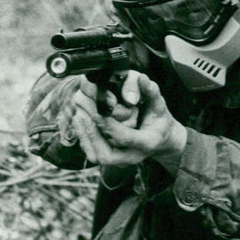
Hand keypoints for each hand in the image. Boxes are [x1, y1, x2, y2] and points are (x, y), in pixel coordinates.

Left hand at [72, 72, 186, 173]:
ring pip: (96, 156)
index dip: (109, 124)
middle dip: (92, 134)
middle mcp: (133, 156)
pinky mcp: (110, 159)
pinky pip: (92, 154)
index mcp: (148, 142)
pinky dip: (84, 137)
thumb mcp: (158, 102)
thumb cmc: (158, 118)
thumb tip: (142, 79)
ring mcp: (120, 161)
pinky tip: (79, 119)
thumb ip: (150, 91)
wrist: (160, 137)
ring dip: (85, 135)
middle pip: (107, 155)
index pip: (125, 138)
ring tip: (79, 113)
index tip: (97, 109)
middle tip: (83, 112)